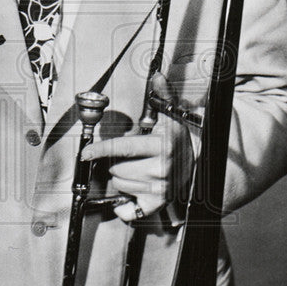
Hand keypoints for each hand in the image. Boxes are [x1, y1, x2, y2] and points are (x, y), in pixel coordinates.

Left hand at [80, 74, 193, 222]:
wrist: (201, 165)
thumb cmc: (180, 140)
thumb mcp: (173, 117)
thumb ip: (163, 96)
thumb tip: (157, 76)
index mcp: (163, 145)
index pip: (122, 148)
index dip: (99, 150)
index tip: (85, 153)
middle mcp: (161, 169)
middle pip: (116, 168)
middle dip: (113, 162)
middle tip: (125, 157)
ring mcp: (160, 189)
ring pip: (119, 185)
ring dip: (120, 178)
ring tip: (133, 169)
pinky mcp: (158, 205)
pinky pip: (128, 209)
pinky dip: (123, 204)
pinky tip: (129, 194)